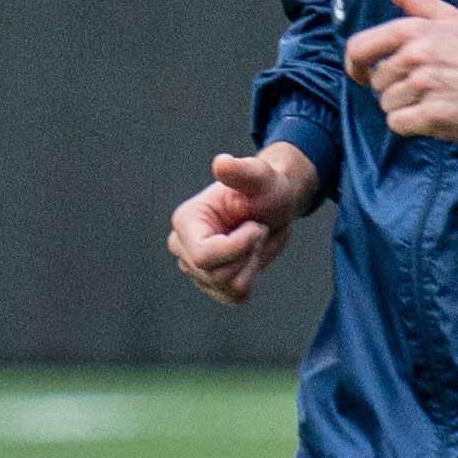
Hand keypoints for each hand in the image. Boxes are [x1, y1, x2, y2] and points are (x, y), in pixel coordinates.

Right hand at [166, 142, 322, 305]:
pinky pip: (237, 294)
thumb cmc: (266, 189)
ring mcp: (196, 269)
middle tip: (257, 229)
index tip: (257, 226)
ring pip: (230, 286)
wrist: (274, 206)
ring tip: (253, 240)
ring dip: (252, 263)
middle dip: (248, 253)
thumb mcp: (260, 177)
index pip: (204, 256)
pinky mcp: (213, 286)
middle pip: (217, 274)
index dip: (239, 247)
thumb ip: (242, 172)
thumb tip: (221, 163)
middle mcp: (183, 247)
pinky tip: (251, 255)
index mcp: (185, 221)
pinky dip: (252, 275)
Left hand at [343, 0, 457, 142]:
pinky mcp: (433, 115)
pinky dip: (410, 124)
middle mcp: (415, 57)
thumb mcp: (446, 16)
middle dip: (394, 88)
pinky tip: (432, 114)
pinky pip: (398, 123)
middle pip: (377, 83)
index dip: (355, 65)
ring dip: (404, 107)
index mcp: (412, 31)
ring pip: (387, 105)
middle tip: (423, 86)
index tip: (365, 74)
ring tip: (432, 98)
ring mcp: (424, 86)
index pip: (358, 48)